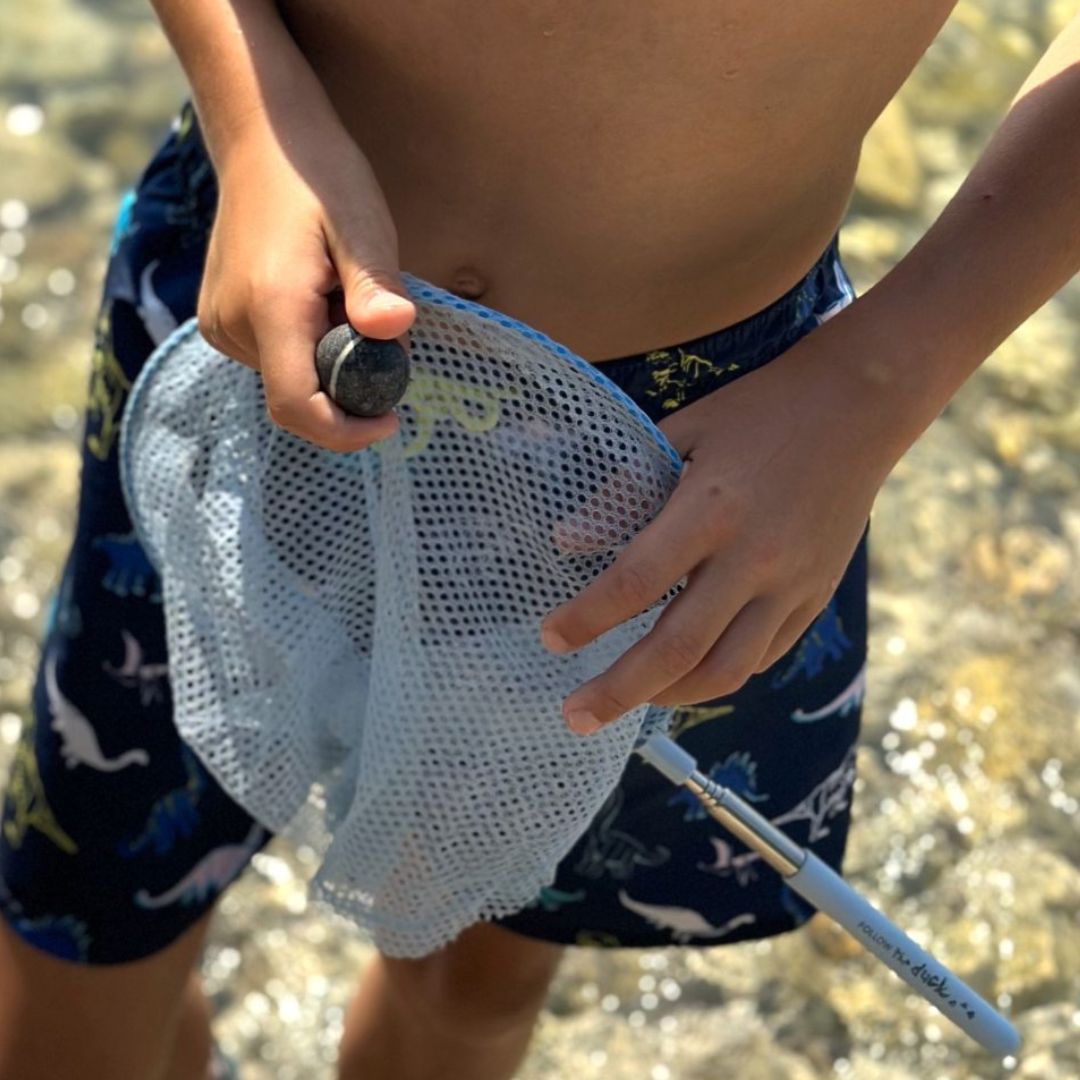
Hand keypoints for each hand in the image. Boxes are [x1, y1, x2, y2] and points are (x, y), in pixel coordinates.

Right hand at [197, 112, 414, 450]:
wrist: (263, 139)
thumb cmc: (320, 178)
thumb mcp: (362, 224)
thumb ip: (374, 283)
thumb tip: (394, 328)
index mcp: (269, 307)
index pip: (297, 407)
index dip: (345, 431)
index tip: (390, 420)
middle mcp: (234, 325)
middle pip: (298, 398)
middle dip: (349, 388)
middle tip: (380, 336)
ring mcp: (222, 325)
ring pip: (288, 380)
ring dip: (331, 364)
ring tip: (346, 303)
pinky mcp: (221, 322)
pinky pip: (275, 360)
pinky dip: (309, 350)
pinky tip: (322, 303)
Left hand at [539, 321, 896, 733]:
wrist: (859, 407)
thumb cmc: (759, 413)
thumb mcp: (684, 432)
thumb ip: (625, 491)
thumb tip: (567, 540)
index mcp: (710, 510)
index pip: (635, 582)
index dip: (586, 618)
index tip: (550, 638)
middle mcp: (752, 559)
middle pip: (677, 648)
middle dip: (618, 690)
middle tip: (574, 716)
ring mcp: (791, 586)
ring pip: (725, 669)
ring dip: (669, 695)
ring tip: (628, 701)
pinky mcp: (816, 598)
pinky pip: (762, 656)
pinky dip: (718, 676)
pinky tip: (685, 676)